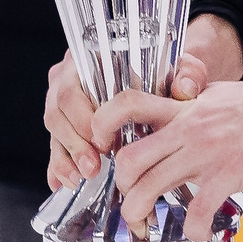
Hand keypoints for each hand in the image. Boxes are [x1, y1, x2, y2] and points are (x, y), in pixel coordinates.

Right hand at [43, 15, 242, 190]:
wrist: (164, 81)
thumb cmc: (166, 73)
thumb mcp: (182, 70)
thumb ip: (188, 75)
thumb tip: (185, 89)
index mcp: (89, 58)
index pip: (72, 85)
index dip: (82, 115)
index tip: (103, 140)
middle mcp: (69, 78)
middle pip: (57, 110)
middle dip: (75, 143)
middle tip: (94, 166)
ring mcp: (64, 104)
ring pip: (54, 130)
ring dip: (67, 157)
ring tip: (85, 176)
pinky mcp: (65, 127)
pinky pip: (55, 147)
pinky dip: (58, 167)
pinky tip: (63, 183)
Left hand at [88, 40, 242, 240]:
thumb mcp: (219, 97)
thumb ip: (193, 110)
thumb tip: (178, 122)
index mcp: (184, 108)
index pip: (126, 104)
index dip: (101, 126)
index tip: (100, 148)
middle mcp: (189, 127)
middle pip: (129, 158)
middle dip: (120, 187)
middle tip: (129, 201)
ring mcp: (208, 150)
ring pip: (151, 186)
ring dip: (140, 213)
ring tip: (147, 226)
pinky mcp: (231, 172)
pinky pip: (197, 209)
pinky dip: (191, 229)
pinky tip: (196, 233)